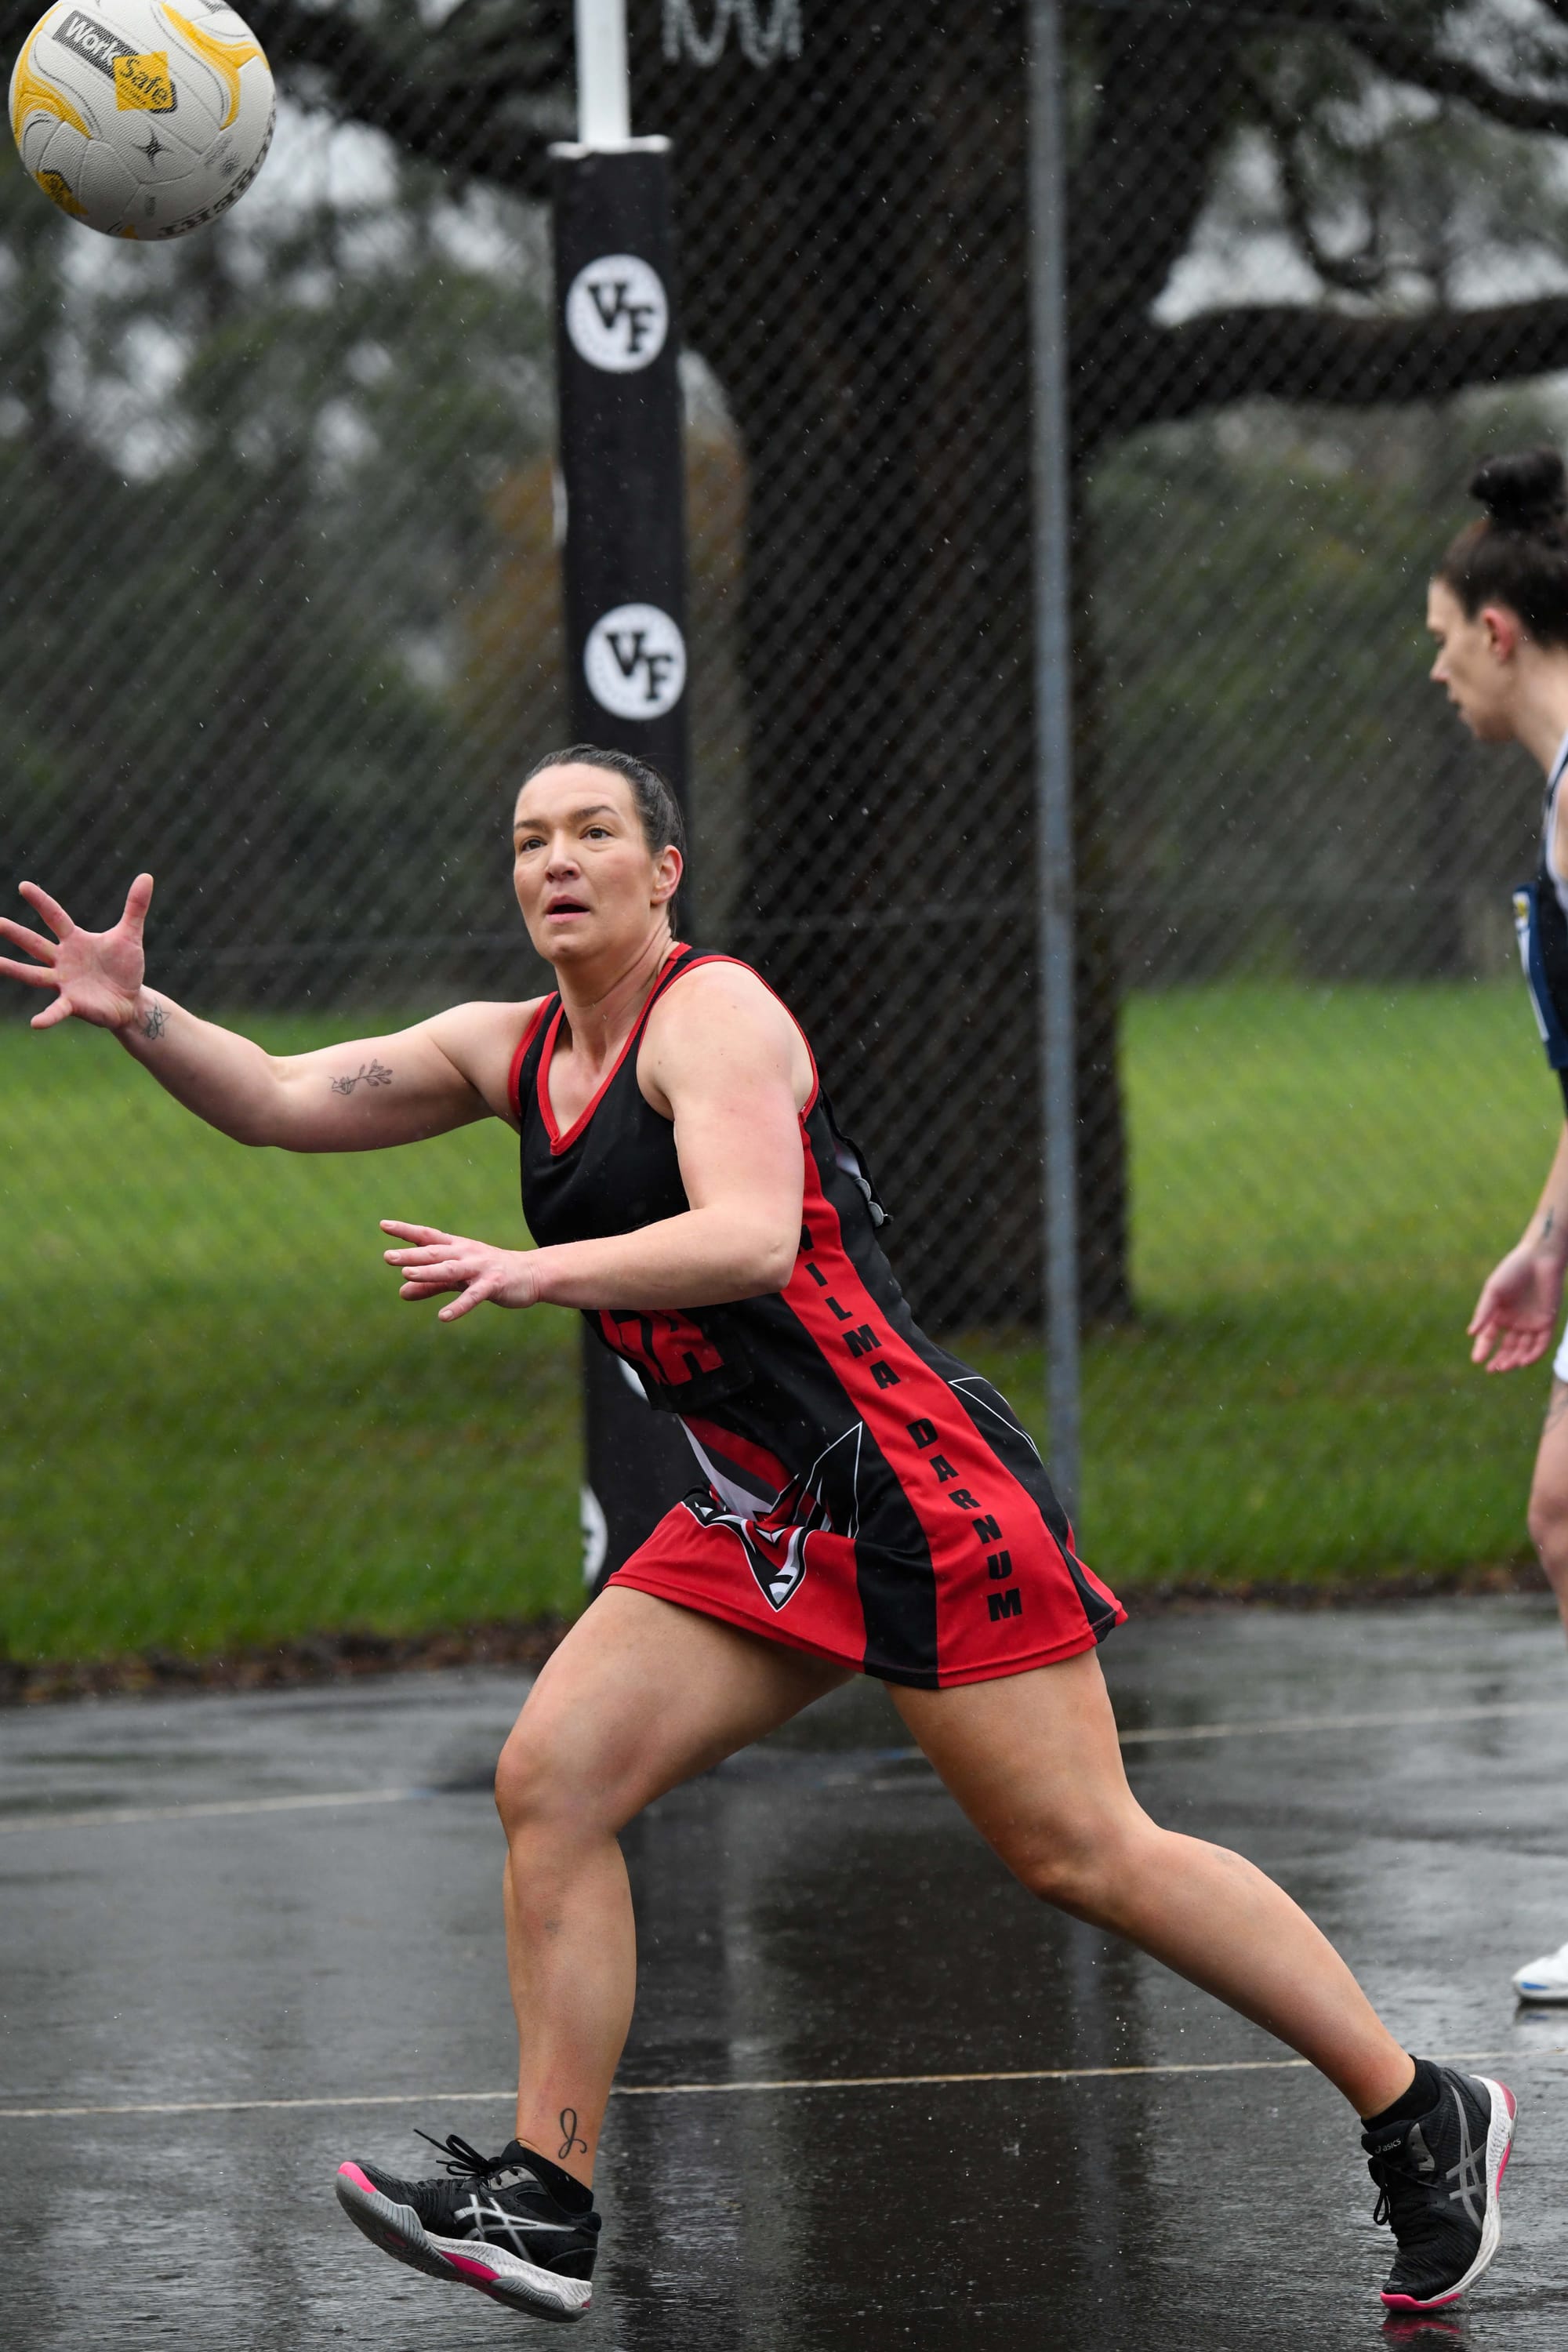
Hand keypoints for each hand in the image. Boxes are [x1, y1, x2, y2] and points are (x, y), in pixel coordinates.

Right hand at [0, 874, 152, 1031]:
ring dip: (13, 969)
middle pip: (35, 944)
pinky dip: (47, 1016)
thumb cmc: (124, 967)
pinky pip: (56, 1010)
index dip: (41, 902)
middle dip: (15, 933)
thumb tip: (147, 876)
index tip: (23, 886)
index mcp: (74, 940)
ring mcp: (64, 982)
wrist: (131, 1000)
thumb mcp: (130, 935)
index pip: (55, 917)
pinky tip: (35, 1023)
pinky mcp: (72, 1003)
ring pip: (33, 974)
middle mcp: (63, 960)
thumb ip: (135, 907)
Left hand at [381, 1220, 542, 1320]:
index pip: (427, 1236)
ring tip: (406, 1275)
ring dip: (428, 1271)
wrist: (531, 1274)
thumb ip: (429, 1285)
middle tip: (387, 1257)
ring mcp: (479, 1267)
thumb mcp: (456, 1278)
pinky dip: (459, 1306)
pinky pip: (473, 1296)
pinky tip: (443, 1317)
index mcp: (456, 1247)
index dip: (406, 1231)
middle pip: (434, 1252)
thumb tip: (400, 1292)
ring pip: (450, 1269)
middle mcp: (466, 1253)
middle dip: (411, 1255)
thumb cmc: (490, 1272)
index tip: (383, 1225)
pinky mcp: (493, 1284)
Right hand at [1468, 1241, 1564, 1371]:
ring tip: (1505, 1366)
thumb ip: (1484, 1312)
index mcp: (1498, 1314)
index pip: (1489, 1338)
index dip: (1482, 1349)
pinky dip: (1533, 1355)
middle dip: (1500, 1360)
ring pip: (1523, 1349)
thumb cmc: (1513, 1270)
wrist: (1539, 1258)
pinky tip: (1523, 1361)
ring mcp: (1531, 1323)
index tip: (1476, 1360)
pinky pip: (1541, 1344)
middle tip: (1493, 1369)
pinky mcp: (1547, 1322)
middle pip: (1507, 1348)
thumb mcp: (1493, 1291)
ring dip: (1514, 1360)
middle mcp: (1514, 1322)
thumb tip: (1471, 1333)